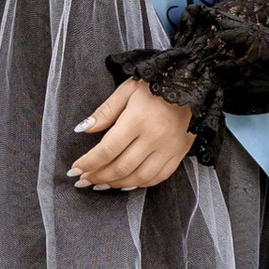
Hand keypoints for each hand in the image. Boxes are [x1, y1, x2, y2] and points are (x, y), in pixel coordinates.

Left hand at [69, 77, 195, 190]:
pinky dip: (140, 183)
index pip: (107, 149)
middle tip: (84, 180)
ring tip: (101, 184)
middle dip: (98, 177)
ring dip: (117, 184)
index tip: (75, 169)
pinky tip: (127, 182)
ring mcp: (168, 148)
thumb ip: (105, 111)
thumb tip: (83, 129)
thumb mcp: (127, 89)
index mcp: (137, 119)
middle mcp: (154, 137)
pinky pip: (158, 177)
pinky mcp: (179, 153)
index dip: (89, 163)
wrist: (193, 83)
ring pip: (139, 177)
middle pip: (121, 167)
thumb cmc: (157, 84)